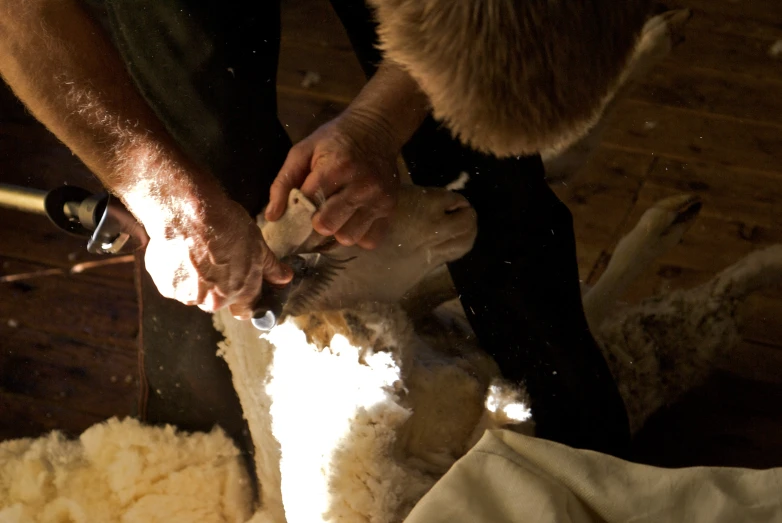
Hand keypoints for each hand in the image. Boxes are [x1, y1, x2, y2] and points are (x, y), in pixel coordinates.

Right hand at [143, 197, 292, 319]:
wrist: (189, 214)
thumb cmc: (227, 227)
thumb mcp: (258, 244)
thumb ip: (270, 267)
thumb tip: (284, 278)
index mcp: (240, 293)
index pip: (246, 311)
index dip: (246, 302)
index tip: (243, 290)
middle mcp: (214, 301)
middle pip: (217, 301)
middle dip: (217, 286)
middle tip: (216, 260)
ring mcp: (188, 295)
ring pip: (194, 292)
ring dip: (195, 279)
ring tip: (196, 253)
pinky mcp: (166, 286)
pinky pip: (174, 283)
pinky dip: (176, 272)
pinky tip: (180, 252)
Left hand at [265, 110, 399, 249]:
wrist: (377, 129)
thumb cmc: (335, 140)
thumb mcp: (303, 150)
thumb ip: (283, 182)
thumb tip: (272, 216)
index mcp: (336, 167)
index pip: (308, 204)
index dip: (298, 210)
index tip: (298, 207)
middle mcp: (361, 185)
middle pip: (328, 226)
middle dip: (317, 223)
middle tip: (317, 213)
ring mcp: (379, 199)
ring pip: (349, 237)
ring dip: (338, 231)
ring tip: (337, 216)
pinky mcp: (391, 209)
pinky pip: (370, 240)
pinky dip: (359, 235)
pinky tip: (353, 220)